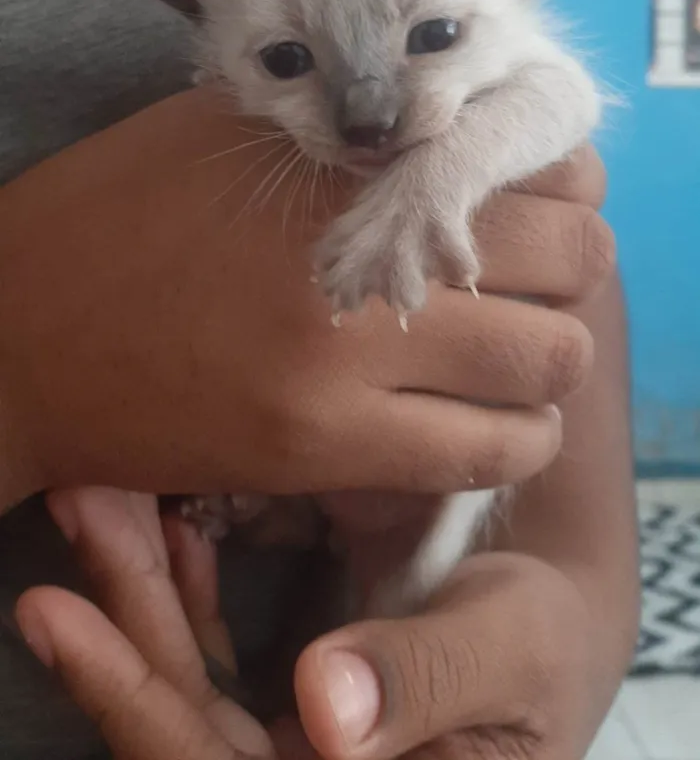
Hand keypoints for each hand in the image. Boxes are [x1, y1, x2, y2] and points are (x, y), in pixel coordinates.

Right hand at [0, 91, 609, 509]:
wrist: (15, 335)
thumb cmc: (113, 216)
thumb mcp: (225, 132)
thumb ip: (342, 131)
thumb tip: (446, 131)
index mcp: (336, 158)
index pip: (531, 155)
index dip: (557, 180)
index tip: (533, 197)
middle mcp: (358, 250)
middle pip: (572, 256)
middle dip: (567, 268)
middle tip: (526, 278)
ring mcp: (346, 358)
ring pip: (553, 361)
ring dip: (550, 357)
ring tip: (509, 355)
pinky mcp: (320, 449)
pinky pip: (486, 454)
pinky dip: (512, 438)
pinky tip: (480, 421)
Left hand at [16, 488, 606, 759]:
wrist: (553, 633)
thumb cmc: (545, 648)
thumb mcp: (511, 652)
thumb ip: (427, 680)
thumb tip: (324, 710)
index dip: (134, 697)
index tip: (65, 613)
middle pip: (178, 718)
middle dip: (123, 612)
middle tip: (83, 505)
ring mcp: (284, 746)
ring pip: (183, 679)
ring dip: (138, 588)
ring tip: (101, 498)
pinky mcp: (281, 701)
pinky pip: (210, 656)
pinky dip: (181, 588)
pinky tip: (167, 526)